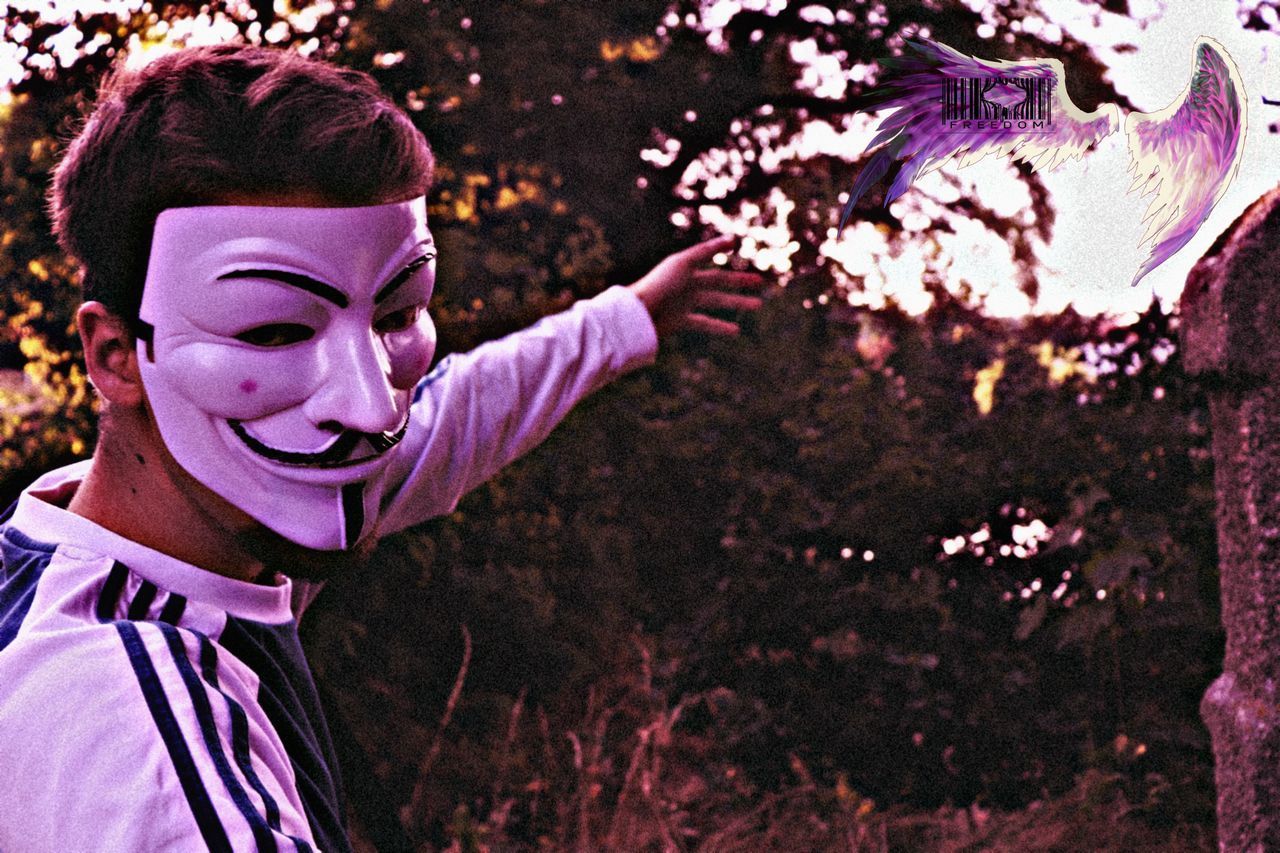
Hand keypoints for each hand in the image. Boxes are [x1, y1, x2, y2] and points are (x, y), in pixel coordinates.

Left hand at [628, 235, 765, 338]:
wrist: (639, 314)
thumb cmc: (659, 285)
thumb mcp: (683, 264)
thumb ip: (707, 250)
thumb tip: (733, 239)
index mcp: (685, 266)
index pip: (709, 255)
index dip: (721, 248)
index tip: (736, 244)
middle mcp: (687, 283)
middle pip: (719, 281)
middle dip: (740, 282)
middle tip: (760, 282)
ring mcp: (685, 302)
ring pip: (717, 301)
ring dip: (737, 303)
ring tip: (757, 304)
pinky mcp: (681, 320)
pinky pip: (705, 322)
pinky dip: (720, 326)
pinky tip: (736, 330)